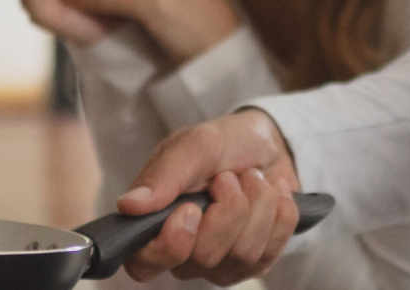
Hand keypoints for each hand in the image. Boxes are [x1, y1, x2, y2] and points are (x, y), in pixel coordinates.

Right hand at [117, 110, 305, 282]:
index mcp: (154, 225)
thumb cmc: (223, 145)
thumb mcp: (194, 145)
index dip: (169, 245)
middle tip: (228, 178)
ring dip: (257, 205)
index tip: (190, 208)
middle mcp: (184, 253)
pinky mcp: (255, 263)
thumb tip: (129, 206)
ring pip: (242, 255)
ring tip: (252, 179)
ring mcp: (221, 263)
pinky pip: (271, 251)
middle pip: (203, 258)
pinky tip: (272, 194)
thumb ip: (163, 175)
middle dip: (228, 208)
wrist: (267, 145)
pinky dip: (279, 213)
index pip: (143, 264)